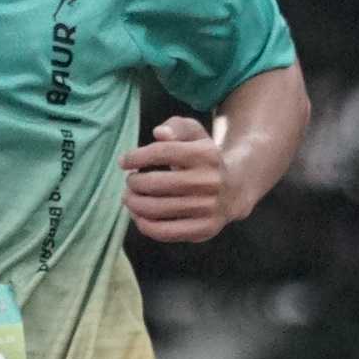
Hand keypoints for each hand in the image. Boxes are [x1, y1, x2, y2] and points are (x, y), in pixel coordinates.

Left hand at [120, 114, 243, 242]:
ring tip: (130, 197)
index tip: (123, 162)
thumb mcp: (195, 135)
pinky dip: (144, 224)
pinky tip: (138, 215)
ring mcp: (208, 208)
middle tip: (130, 182)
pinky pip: (164, 232)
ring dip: (134, 203)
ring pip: (155, 209)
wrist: (234, 190)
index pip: (161, 152)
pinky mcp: (204, 229)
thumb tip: (159, 133)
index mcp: (206, 154)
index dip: (136, 157)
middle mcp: (209, 182)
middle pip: (154, 183)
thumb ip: (177, 127)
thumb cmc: (204, 159)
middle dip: (133, 183)